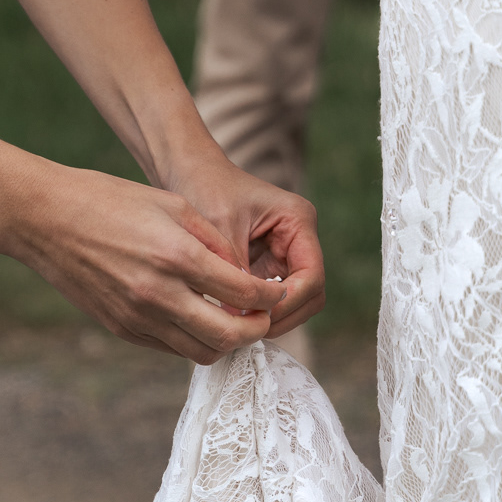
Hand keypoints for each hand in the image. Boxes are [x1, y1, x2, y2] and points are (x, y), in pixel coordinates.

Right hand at [1, 159, 291, 363]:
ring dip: (226, 342)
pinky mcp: (121, 329)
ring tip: (233, 321)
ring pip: (201, 352)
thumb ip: (214, 241)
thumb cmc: (109, 200)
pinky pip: (171, 348)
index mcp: (178, 257)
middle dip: (256, 330)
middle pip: (230, 336)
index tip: (278, 293)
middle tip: (263, 316)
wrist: (45, 219)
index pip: (245, 294)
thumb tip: (244, 273)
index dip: (271, 298)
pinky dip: (193, 341)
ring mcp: (138, 317)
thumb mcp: (172, 205)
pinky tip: (199, 320)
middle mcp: (160, 294)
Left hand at [163, 148, 325, 340]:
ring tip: (241, 326)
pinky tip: (235, 317)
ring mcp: (286, 253)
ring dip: (272, 315)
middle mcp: (299, 238)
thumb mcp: (219, 228)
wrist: (190, 172)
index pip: (312, 276)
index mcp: (298, 221)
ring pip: (295, 300)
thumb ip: (233, 272)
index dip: (289, 301)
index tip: (259, 315)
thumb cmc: (205, 187)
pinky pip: (272, 297)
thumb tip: (237, 320)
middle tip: (251, 329)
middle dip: (284, 314)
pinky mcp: (268, 264)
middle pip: (311, 293)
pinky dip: (258, 310)